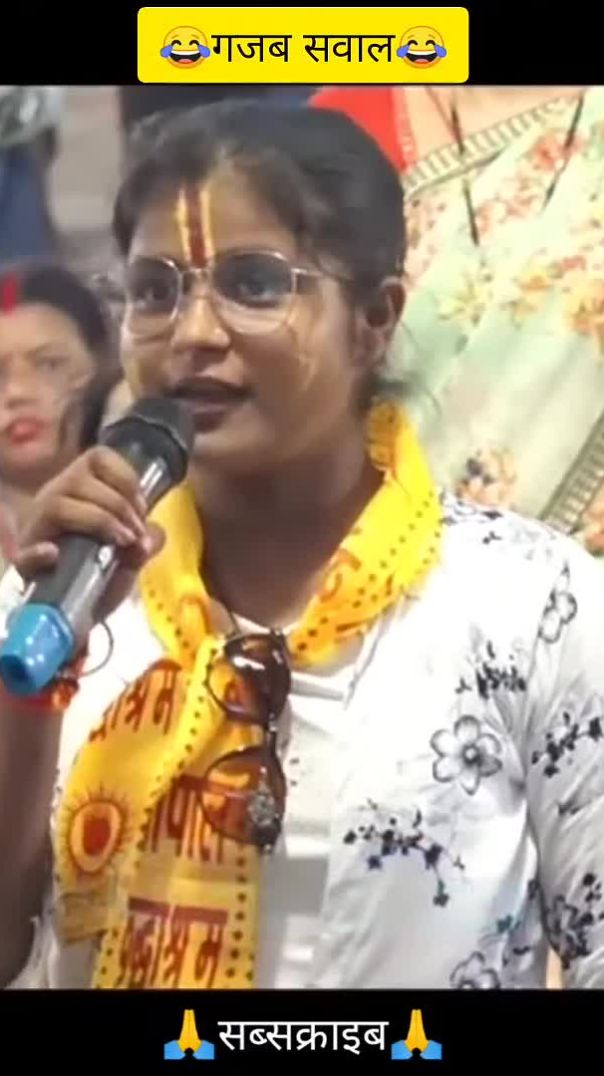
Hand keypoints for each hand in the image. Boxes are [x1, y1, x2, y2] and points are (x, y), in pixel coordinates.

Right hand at [13, 446, 164, 624]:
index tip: (142, 509)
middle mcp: (54, 501)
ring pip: (57, 503)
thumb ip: (145, 543)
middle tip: (135, 534)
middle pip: (78, 478)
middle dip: (118, 505)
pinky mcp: (25, 565)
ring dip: (97, 520)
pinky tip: (55, 556)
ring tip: (120, 542)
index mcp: (80, 492)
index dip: (125, 477)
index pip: (97, 458)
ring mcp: (37, 531)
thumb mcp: (132, 558)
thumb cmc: (102, 580)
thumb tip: (149, 537)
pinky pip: (26, 551)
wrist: (79, 621)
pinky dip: (41, 552)